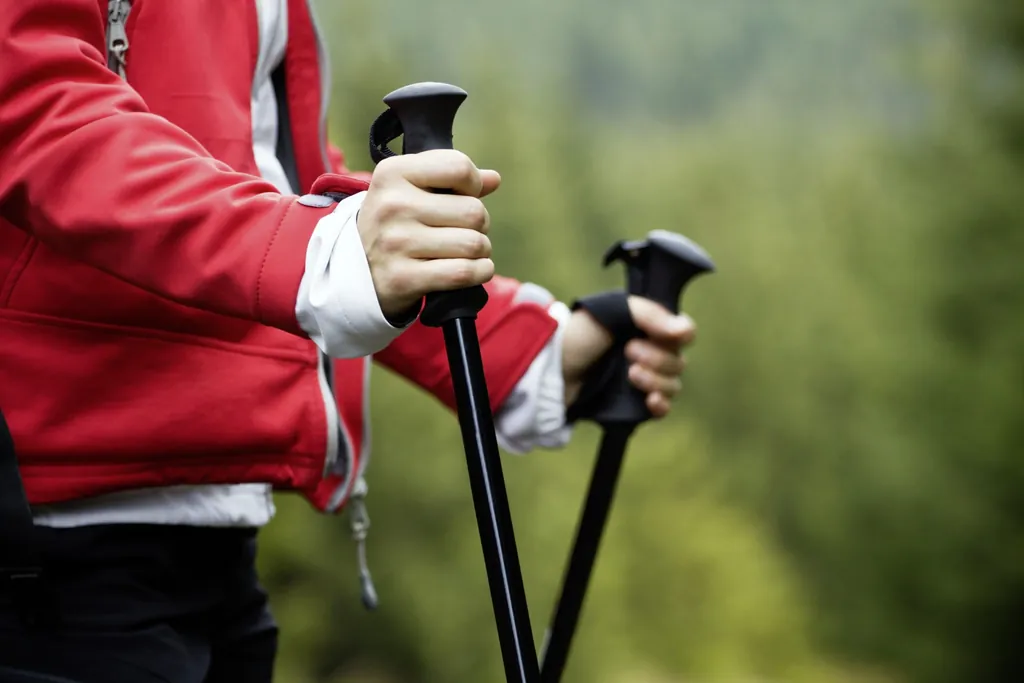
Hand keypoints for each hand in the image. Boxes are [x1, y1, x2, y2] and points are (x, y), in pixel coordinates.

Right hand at [358, 150, 500, 318]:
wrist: (356, 270)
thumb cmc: (394, 223)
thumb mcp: (410, 190)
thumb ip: (451, 179)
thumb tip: (493, 178)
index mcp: (393, 173)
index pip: (458, 167)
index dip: (472, 184)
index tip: (464, 196)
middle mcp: (392, 205)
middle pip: (474, 211)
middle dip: (480, 224)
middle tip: (465, 231)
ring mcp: (396, 243)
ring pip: (473, 244)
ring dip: (481, 251)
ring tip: (466, 251)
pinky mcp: (403, 278)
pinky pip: (463, 272)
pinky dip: (480, 272)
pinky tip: (477, 269)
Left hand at [561, 297, 696, 417]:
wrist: (550, 370)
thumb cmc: (578, 335)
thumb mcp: (611, 311)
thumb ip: (648, 314)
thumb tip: (684, 331)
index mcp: (648, 326)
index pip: (684, 332)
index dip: (679, 336)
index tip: (662, 335)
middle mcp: (650, 351)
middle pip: (678, 361)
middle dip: (658, 358)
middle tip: (628, 352)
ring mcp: (643, 379)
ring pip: (673, 385)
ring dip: (656, 380)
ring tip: (630, 375)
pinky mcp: (633, 403)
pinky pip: (663, 408)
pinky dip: (661, 405)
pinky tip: (650, 401)